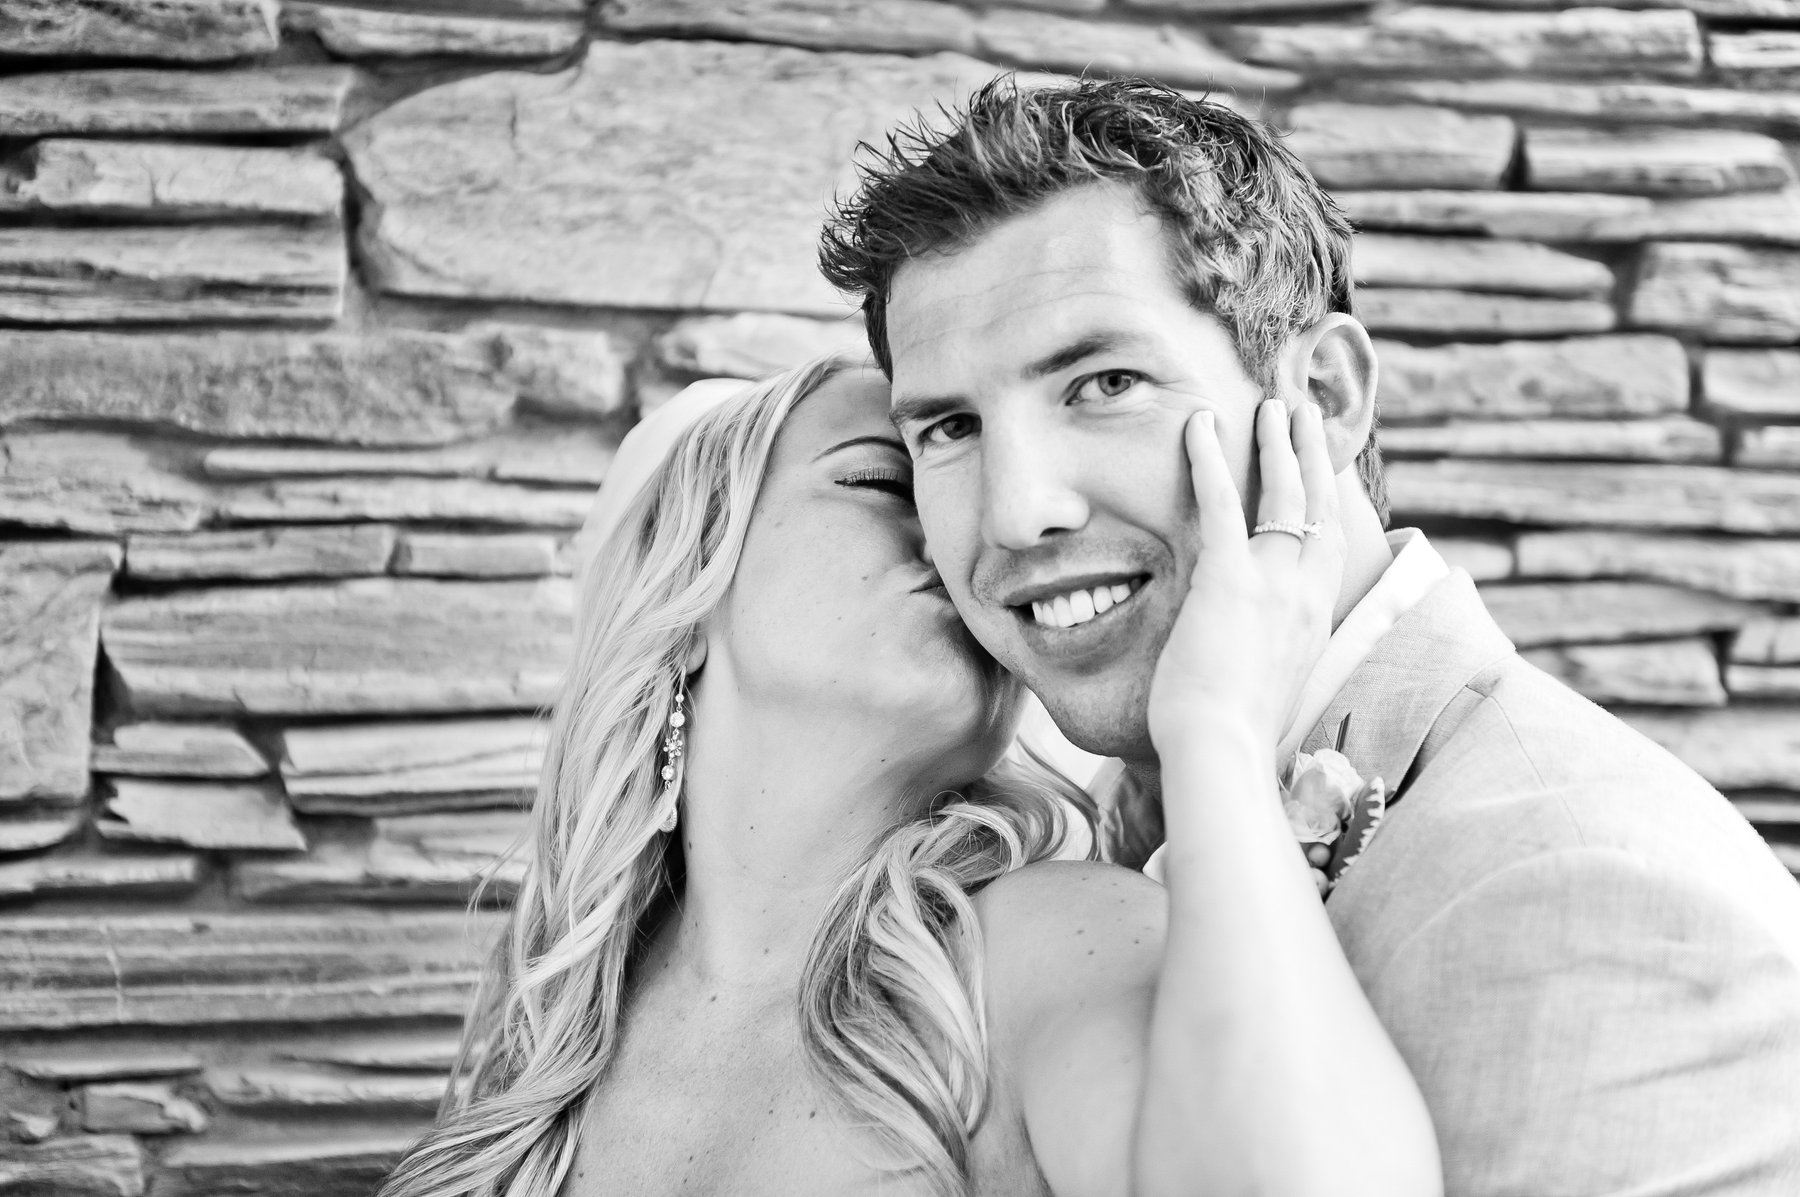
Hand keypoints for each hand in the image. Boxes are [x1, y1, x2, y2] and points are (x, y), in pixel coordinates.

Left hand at [1147, 398, 1345, 754]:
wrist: (1222, 751)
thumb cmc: (1233, 735)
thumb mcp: (1270, 687)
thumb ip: (1270, 654)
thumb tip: (1256, 651)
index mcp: (1317, 618)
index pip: (1331, 543)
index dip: (1327, 499)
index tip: (1321, 466)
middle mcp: (1307, 592)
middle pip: (1318, 505)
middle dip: (1310, 452)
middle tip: (1301, 413)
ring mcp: (1273, 582)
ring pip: (1283, 492)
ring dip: (1277, 442)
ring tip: (1271, 406)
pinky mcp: (1229, 578)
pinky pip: (1221, 502)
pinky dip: (1209, 458)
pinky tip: (1199, 425)